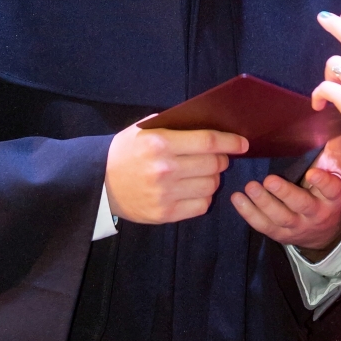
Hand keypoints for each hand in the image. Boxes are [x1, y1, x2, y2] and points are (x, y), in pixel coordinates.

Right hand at [105, 124, 248, 223]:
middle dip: (221, 160)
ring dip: (213, 179)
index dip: (230, 142)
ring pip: (211, 186)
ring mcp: (165, 194)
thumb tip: (210, 126)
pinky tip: (193, 190)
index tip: (242, 143)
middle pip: (213, 164)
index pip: (208, 142)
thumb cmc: (125, 152)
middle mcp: (165, 169)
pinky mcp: (164, 214)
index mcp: (160, 144)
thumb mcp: (143, 131)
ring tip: (203, 174)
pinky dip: (203, 197)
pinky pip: (201, 205)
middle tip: (217, 158)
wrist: (98, 183)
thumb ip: (174, 127)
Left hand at [229, 130, 340, 254]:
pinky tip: (237, 199)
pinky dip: (249, 213)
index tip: (312, 173)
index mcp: (332, 195)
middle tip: (269, 180)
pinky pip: (264, 225)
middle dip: (285, 194)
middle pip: (302, 205)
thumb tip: (340, 114)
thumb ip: (337, 146)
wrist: (326, 231)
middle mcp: (316, 212)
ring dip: (264, 203)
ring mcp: (298, 225)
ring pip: (281, 217)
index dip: (323, 182)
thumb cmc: (327, 190)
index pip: (331, 189)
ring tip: (250, 187)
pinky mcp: (280, 233)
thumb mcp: (337, 169)